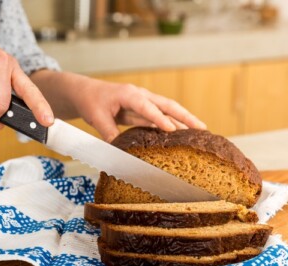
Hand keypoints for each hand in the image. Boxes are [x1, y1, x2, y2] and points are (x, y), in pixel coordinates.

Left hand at [30, 71, 205, 141]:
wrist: (85, 91)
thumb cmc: (90, 101)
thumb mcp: (96, 118)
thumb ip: (109, 133)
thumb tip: (120, 152)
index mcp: (129, 94)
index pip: (147, 107)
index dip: (160, 118)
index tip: (172, 129)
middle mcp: (140, 95)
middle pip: (167, 104)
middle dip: (185, 116)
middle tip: (202, 128)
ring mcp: (142, 101)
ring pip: (166, 110)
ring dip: (182, 120)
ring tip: (199, 132)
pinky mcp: (141, 109)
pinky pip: (159, 116)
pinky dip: (170, 123)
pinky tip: (180, 134)